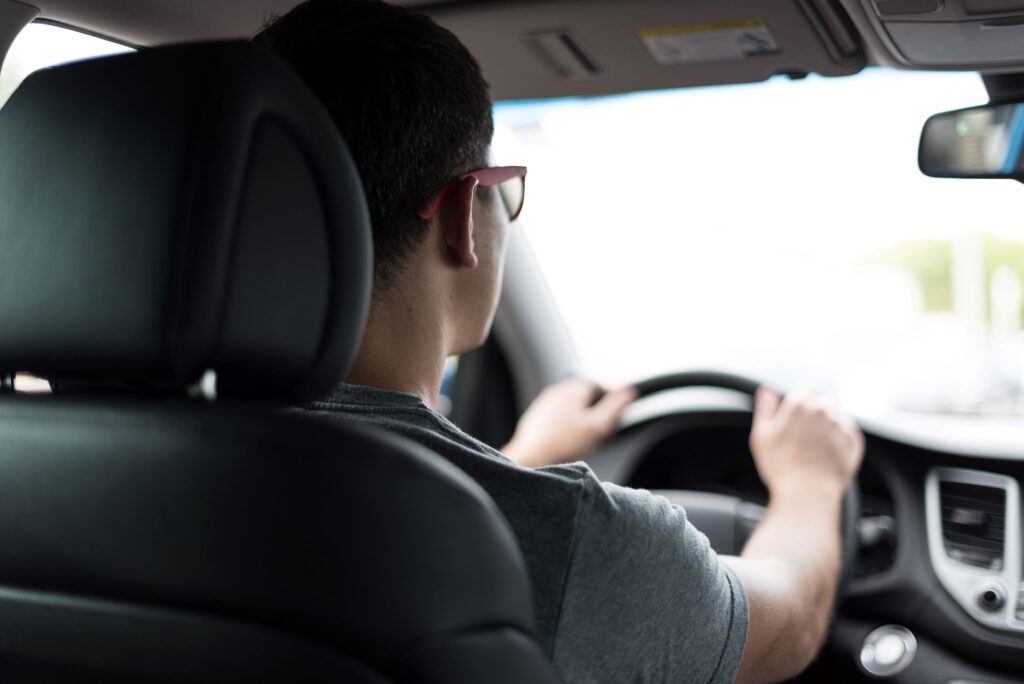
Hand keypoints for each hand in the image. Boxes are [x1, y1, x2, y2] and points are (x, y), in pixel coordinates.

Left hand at [503, 378, 636, 467]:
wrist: (531, 458)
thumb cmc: (563, 444)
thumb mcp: (597, 426)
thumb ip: (615, 407)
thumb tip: (629, 392)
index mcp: (573, 390)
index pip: (597, 385)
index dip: (609, 397)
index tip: (613, 412)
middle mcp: (556, 392)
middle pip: (582, 394)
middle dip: (593, 408)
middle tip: (600, 427)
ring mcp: (543, 404)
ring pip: (568, 405)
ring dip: (578, 416)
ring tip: (584, 436)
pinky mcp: (535, 418)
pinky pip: (555, 416)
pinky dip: (564, 424)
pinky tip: (566, 440)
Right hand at [749, 386, 863, 497]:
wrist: (807, 493)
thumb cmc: (781, 467)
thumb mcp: (761, 436)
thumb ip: (765, 409)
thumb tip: (766, 392)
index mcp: (800, 405)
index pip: (808, 388)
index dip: (803, 399)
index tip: (798, 413)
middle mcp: (824, 411)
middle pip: (825, 401)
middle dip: (817, 412)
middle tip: (805, 434)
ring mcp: (841, 426)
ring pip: (839, 415)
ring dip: (831, 424)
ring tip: (817, 445)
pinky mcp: (853, 442)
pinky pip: (849, 433)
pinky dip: (841, 439)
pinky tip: (829, 453)